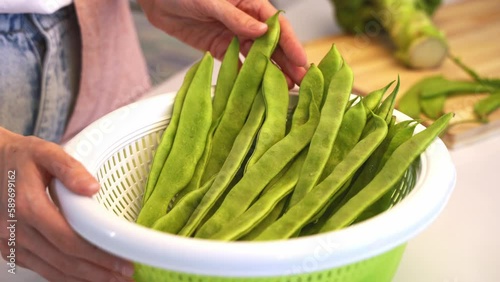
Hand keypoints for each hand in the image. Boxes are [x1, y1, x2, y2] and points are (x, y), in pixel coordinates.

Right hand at [0, 127, 133, 281]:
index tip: (123, 262)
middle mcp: (16, 227)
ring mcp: (10, 240)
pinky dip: (63, 276)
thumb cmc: (19, 157)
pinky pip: (38, 268)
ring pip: (51, 269)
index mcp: (28, 205)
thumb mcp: (46, 152)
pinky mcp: (8, 247)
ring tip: (111, 280)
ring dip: (83, 279)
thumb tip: (92, 187)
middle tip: (124, 277)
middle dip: (97, 273)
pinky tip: (83, 277)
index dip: (98, 255)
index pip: (69, 240)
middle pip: (63, 260)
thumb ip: (70, 168)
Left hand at [137, 0, 307, 86]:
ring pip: (258, 56)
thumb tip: (262, 32)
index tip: (302, 62)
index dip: (291, 44)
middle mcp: (246, 22)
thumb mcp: (211, 0)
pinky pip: (237, 64)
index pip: (277, 26)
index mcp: (250, 4)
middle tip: (301, 82)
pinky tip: (257, 89)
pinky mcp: (219, 48)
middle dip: (287, 63)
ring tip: (285, 90)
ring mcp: (233, 36)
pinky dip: (246, 76)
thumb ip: (236, 17)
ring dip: (271, 72)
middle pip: (272, 44)